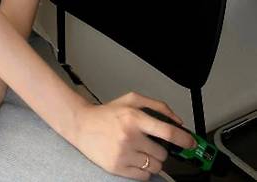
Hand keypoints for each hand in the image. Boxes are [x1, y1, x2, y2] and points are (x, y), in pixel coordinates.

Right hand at [72, 92, 196, 180]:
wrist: (82, 124)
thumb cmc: (107, 113)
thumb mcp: (131, 100)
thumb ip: (158, 106)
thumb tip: (178, 122)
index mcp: (134, 117)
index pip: (167, 132)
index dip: (184, 139)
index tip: (191, 143)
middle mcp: (129, 136)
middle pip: (162, 154)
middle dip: (160, 149)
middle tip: (149, 143)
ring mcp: (123, 153)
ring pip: (155, 167)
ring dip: (152, 161)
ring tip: (140, 150)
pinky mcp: (118, 167)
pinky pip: (143, 176)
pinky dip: (143, 170)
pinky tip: (133, 158)